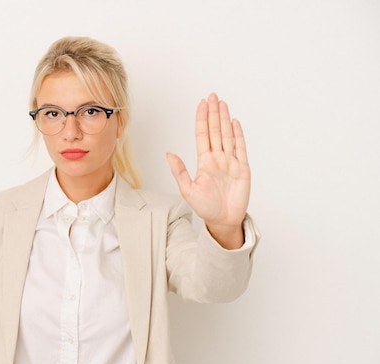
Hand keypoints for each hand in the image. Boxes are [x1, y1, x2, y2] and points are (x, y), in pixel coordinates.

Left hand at [166, 93, 249, 248]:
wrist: (223, 220)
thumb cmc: (205, 207)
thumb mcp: (187, 190)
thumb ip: (179, 171)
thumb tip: (169, 153)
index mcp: (204, 161)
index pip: (202, 135)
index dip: (202, 119)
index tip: (202, 104)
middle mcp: (217, 158)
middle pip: (215, 130)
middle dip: (214, 113)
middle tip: (213, 96)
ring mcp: (230, 162)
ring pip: (227, 135)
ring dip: (224, 119)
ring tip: (222, 104)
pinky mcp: (242, 168)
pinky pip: (241, 148)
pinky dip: (238, 135)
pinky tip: (234, 123)